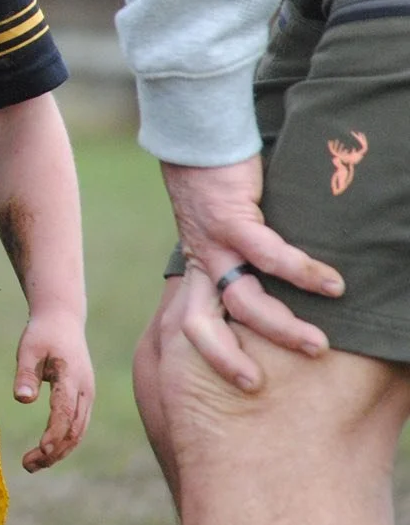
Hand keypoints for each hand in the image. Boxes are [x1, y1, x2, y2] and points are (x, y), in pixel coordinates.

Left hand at [13, 307, 92, 470]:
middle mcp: (85, 390)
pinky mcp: (84, 398)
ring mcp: (88, 395)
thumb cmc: (42, 333)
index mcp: (72, 378)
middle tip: (28, 465)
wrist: (63, 319)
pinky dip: (64, 441)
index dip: (54, 433)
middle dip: (54, 451)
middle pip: (75, 429)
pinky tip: (46, 451)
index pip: (65, 412)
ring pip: (78, 432)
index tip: (40, 450)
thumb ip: (26, 373)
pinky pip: (77, 425)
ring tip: (32, 464)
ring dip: (58, 451)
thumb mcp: (28, 348)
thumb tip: (22, 400)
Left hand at [163, 158, 342, 390]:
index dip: (212, 355)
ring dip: (280, 328)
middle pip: (198, 326)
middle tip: (258, 384)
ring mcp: (212, 243)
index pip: (191, 325)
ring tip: (318, 346)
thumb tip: (280, 290)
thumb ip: (245, 263)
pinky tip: (332, 285)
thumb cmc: (221, 188)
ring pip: (241, 300)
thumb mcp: (226, 234)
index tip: (245, 382)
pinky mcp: (231, 219)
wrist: (200, 139)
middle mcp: (200, 263)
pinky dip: (301, 273)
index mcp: (198, 271)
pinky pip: (268, 255)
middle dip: (227, 359)